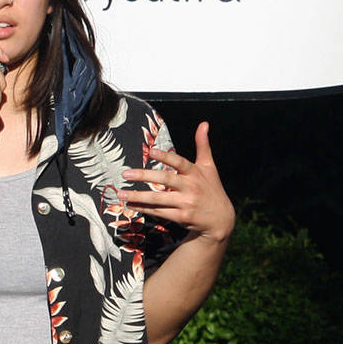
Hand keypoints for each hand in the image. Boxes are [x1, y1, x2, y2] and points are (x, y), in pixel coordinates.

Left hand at [119, 121, 234, 243]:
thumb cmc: (212, 188)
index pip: (179, 162)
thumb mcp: (209, 166)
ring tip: (121, 193)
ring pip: (158, 199)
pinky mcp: (182, 217)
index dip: (166, 157)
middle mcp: (191, 187)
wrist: (221, 219)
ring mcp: (186, 203)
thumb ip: (203, 145)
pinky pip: (160, 212)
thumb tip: (204, 123)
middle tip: (125, 173)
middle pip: (165, 180)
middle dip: (144, 176)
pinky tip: (131, 205)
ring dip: (138, 196)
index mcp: (195, 173)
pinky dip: (145, 209)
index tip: (150, 151)